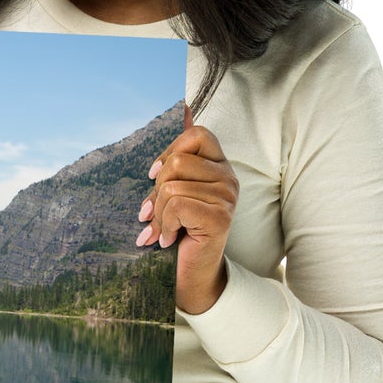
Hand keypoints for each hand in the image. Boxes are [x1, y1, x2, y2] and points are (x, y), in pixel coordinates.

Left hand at [135, 102, 237, 314]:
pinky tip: (169, 239)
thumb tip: (185, 107)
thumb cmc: (180, 232)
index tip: (154, 176)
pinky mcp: (220, 217)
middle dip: (157, 190)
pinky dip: (163, 224)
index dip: (169, 151)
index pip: (197, 134)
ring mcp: (227, 197)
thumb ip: (174, 162)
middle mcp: (229, 178)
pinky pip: (176, 204)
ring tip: (162, 229)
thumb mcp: (172, 192)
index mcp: (220, 167)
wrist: (191, 276)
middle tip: (155, 213)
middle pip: (178, 161)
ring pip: (172, 184)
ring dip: (158, 212)